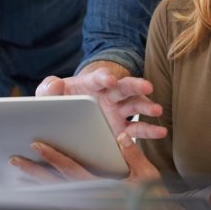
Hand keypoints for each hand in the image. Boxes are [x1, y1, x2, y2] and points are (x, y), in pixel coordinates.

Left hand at [10, 135, 181, 209]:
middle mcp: (90, 204)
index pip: (72, 172)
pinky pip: (65, 203)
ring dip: (39, 184)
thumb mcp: (147, 175)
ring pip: (57, 195)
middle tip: (15, 161)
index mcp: (102, 193)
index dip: (54, 158)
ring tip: (20, 175)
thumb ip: (133, 155)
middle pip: (56, 186)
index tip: (38, 145)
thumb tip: (121, 136)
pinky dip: (51, 194)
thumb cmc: (154, 202)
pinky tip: (42, 188)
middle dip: (34, 173)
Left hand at [35, 66, 166, 139]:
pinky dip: (150, 130)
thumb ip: (48, 88)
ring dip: (146, 107)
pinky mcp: (123, 127)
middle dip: (135, 86)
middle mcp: (109, 95)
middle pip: (124, 87)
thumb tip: (56, 84)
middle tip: (147, 86)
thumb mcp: (50, 94)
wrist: (68, 117)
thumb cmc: (60, 101)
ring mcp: (118, 111)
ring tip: (157, 110)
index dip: (104, 77)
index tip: (108, 80)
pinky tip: (162, 132)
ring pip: (135, 105)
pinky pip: (138, 128)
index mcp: (91, 84)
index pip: (99, 77)